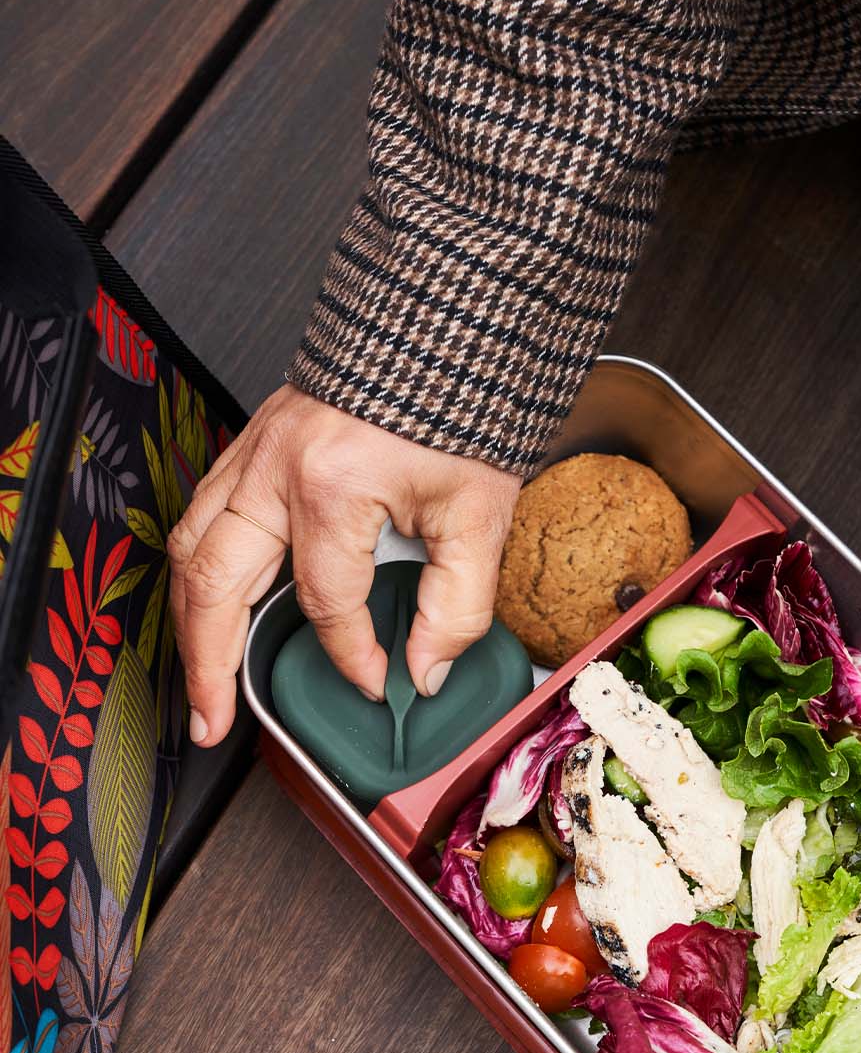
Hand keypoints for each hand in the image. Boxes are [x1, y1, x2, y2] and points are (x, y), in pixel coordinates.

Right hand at [168, 385, 520, 746]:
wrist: (448, 329)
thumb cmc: (462, 410)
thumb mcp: (479, 516)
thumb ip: (456, 605)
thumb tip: (425, 670)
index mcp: (332, 487)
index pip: (325, 605)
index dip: (351, 656)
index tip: (375, 682)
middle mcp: (275, 469)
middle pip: (214, 587)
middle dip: (209, 667)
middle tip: (212, 722)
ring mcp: (255, 451)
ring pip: (190, 549)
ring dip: (189, 622)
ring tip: (201, 679)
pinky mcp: (253, 440)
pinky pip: (201, 512)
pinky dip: (197, 567)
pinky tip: (210, 602)